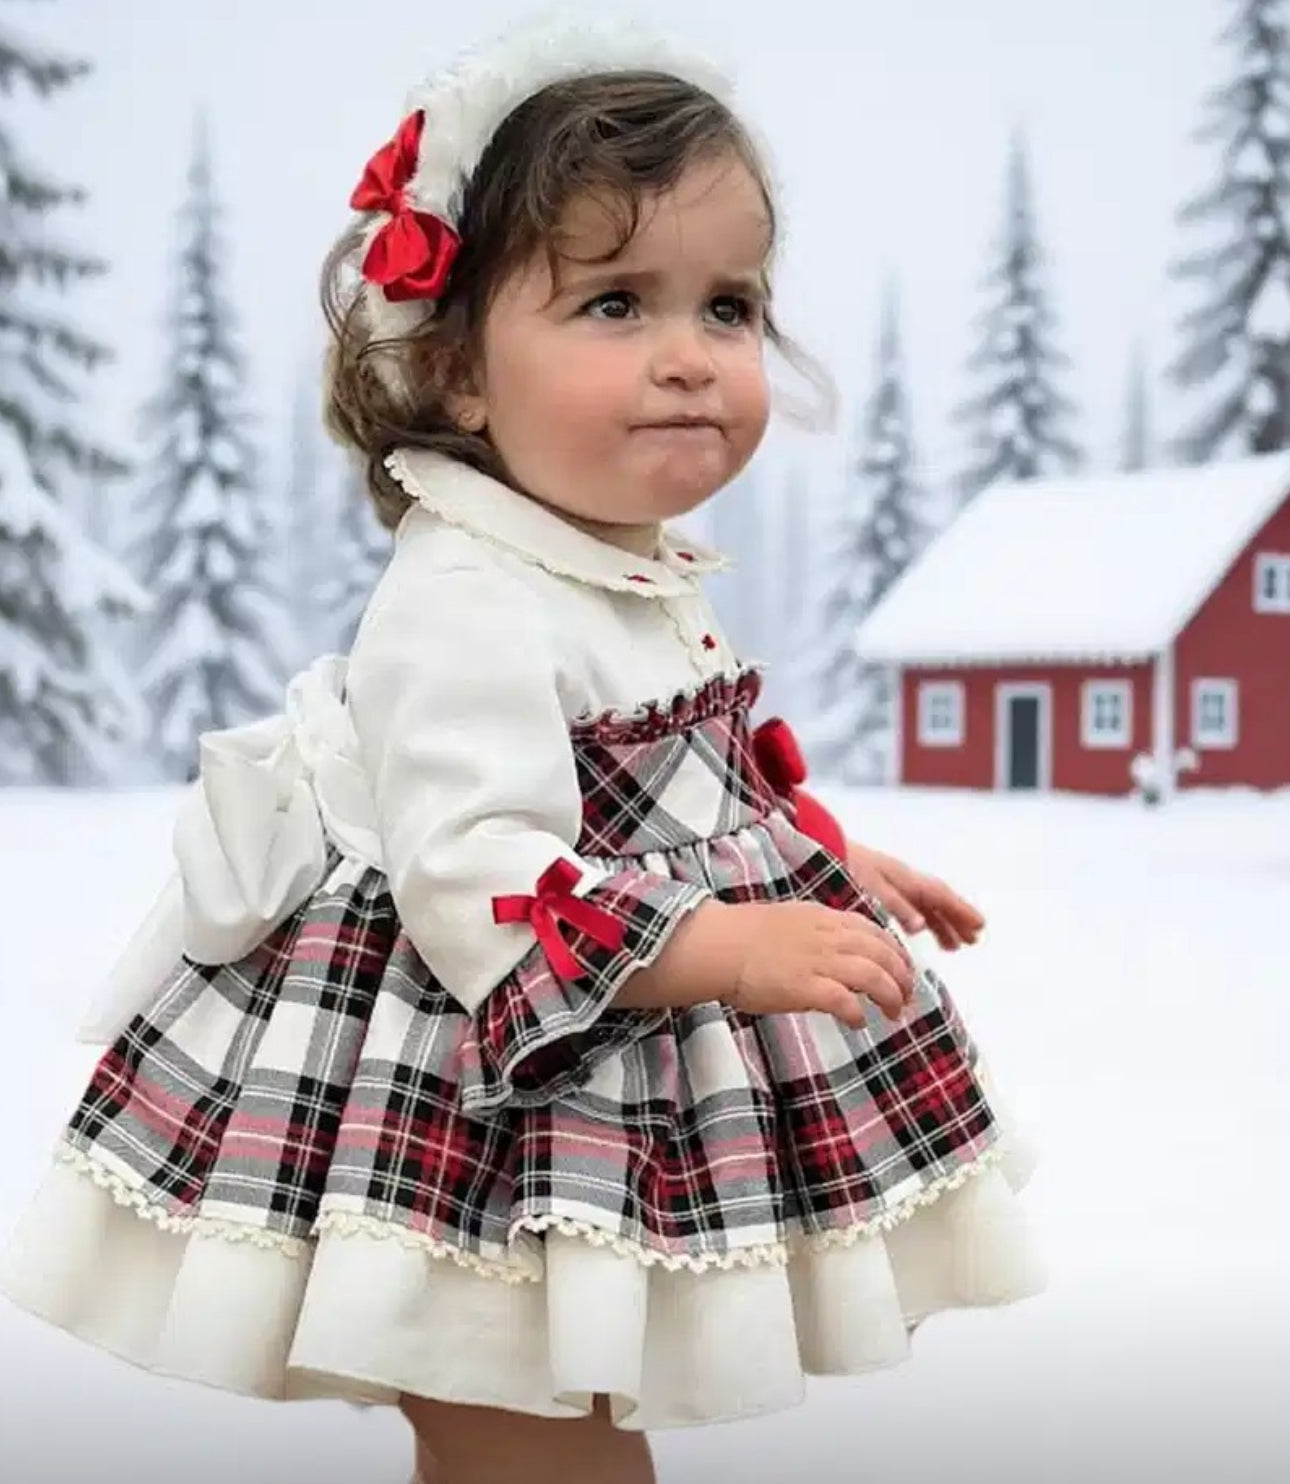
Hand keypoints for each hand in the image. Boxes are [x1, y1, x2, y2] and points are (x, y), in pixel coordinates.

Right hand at [725, 901, 915, 1029]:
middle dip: (902, 977)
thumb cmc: (745, 936)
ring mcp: (820, 961)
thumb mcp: (790, 921)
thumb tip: (833, 952)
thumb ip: (817, 933)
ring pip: (875, 976)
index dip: (895, 953)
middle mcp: (829, 937)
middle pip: (884, 954)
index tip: (901, 970)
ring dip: (891, 997)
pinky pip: (847, 1001)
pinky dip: (858, 1013)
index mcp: (825, 919)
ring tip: (893, 1013)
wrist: (719, 945)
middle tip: (906, 998)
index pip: (875, 932)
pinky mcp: (807, 987)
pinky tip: (858, 1023)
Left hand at [845, 843, 984, 950]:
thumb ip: (895, 906)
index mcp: (903, 877)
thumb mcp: (870, 888)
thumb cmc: (842, 867)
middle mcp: (901, 877)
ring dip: (940, 922)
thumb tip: (922, 925)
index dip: (960, 911)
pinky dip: (918, 917)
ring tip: (954, 945)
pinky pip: (907, 904)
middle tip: (972, 939)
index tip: (979, 926)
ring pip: (923, 903)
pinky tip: (918, 931)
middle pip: (936, 899)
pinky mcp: (875, 885)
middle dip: (956, 919)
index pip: (940, 895)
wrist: (816, 847)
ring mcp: (889, 881)